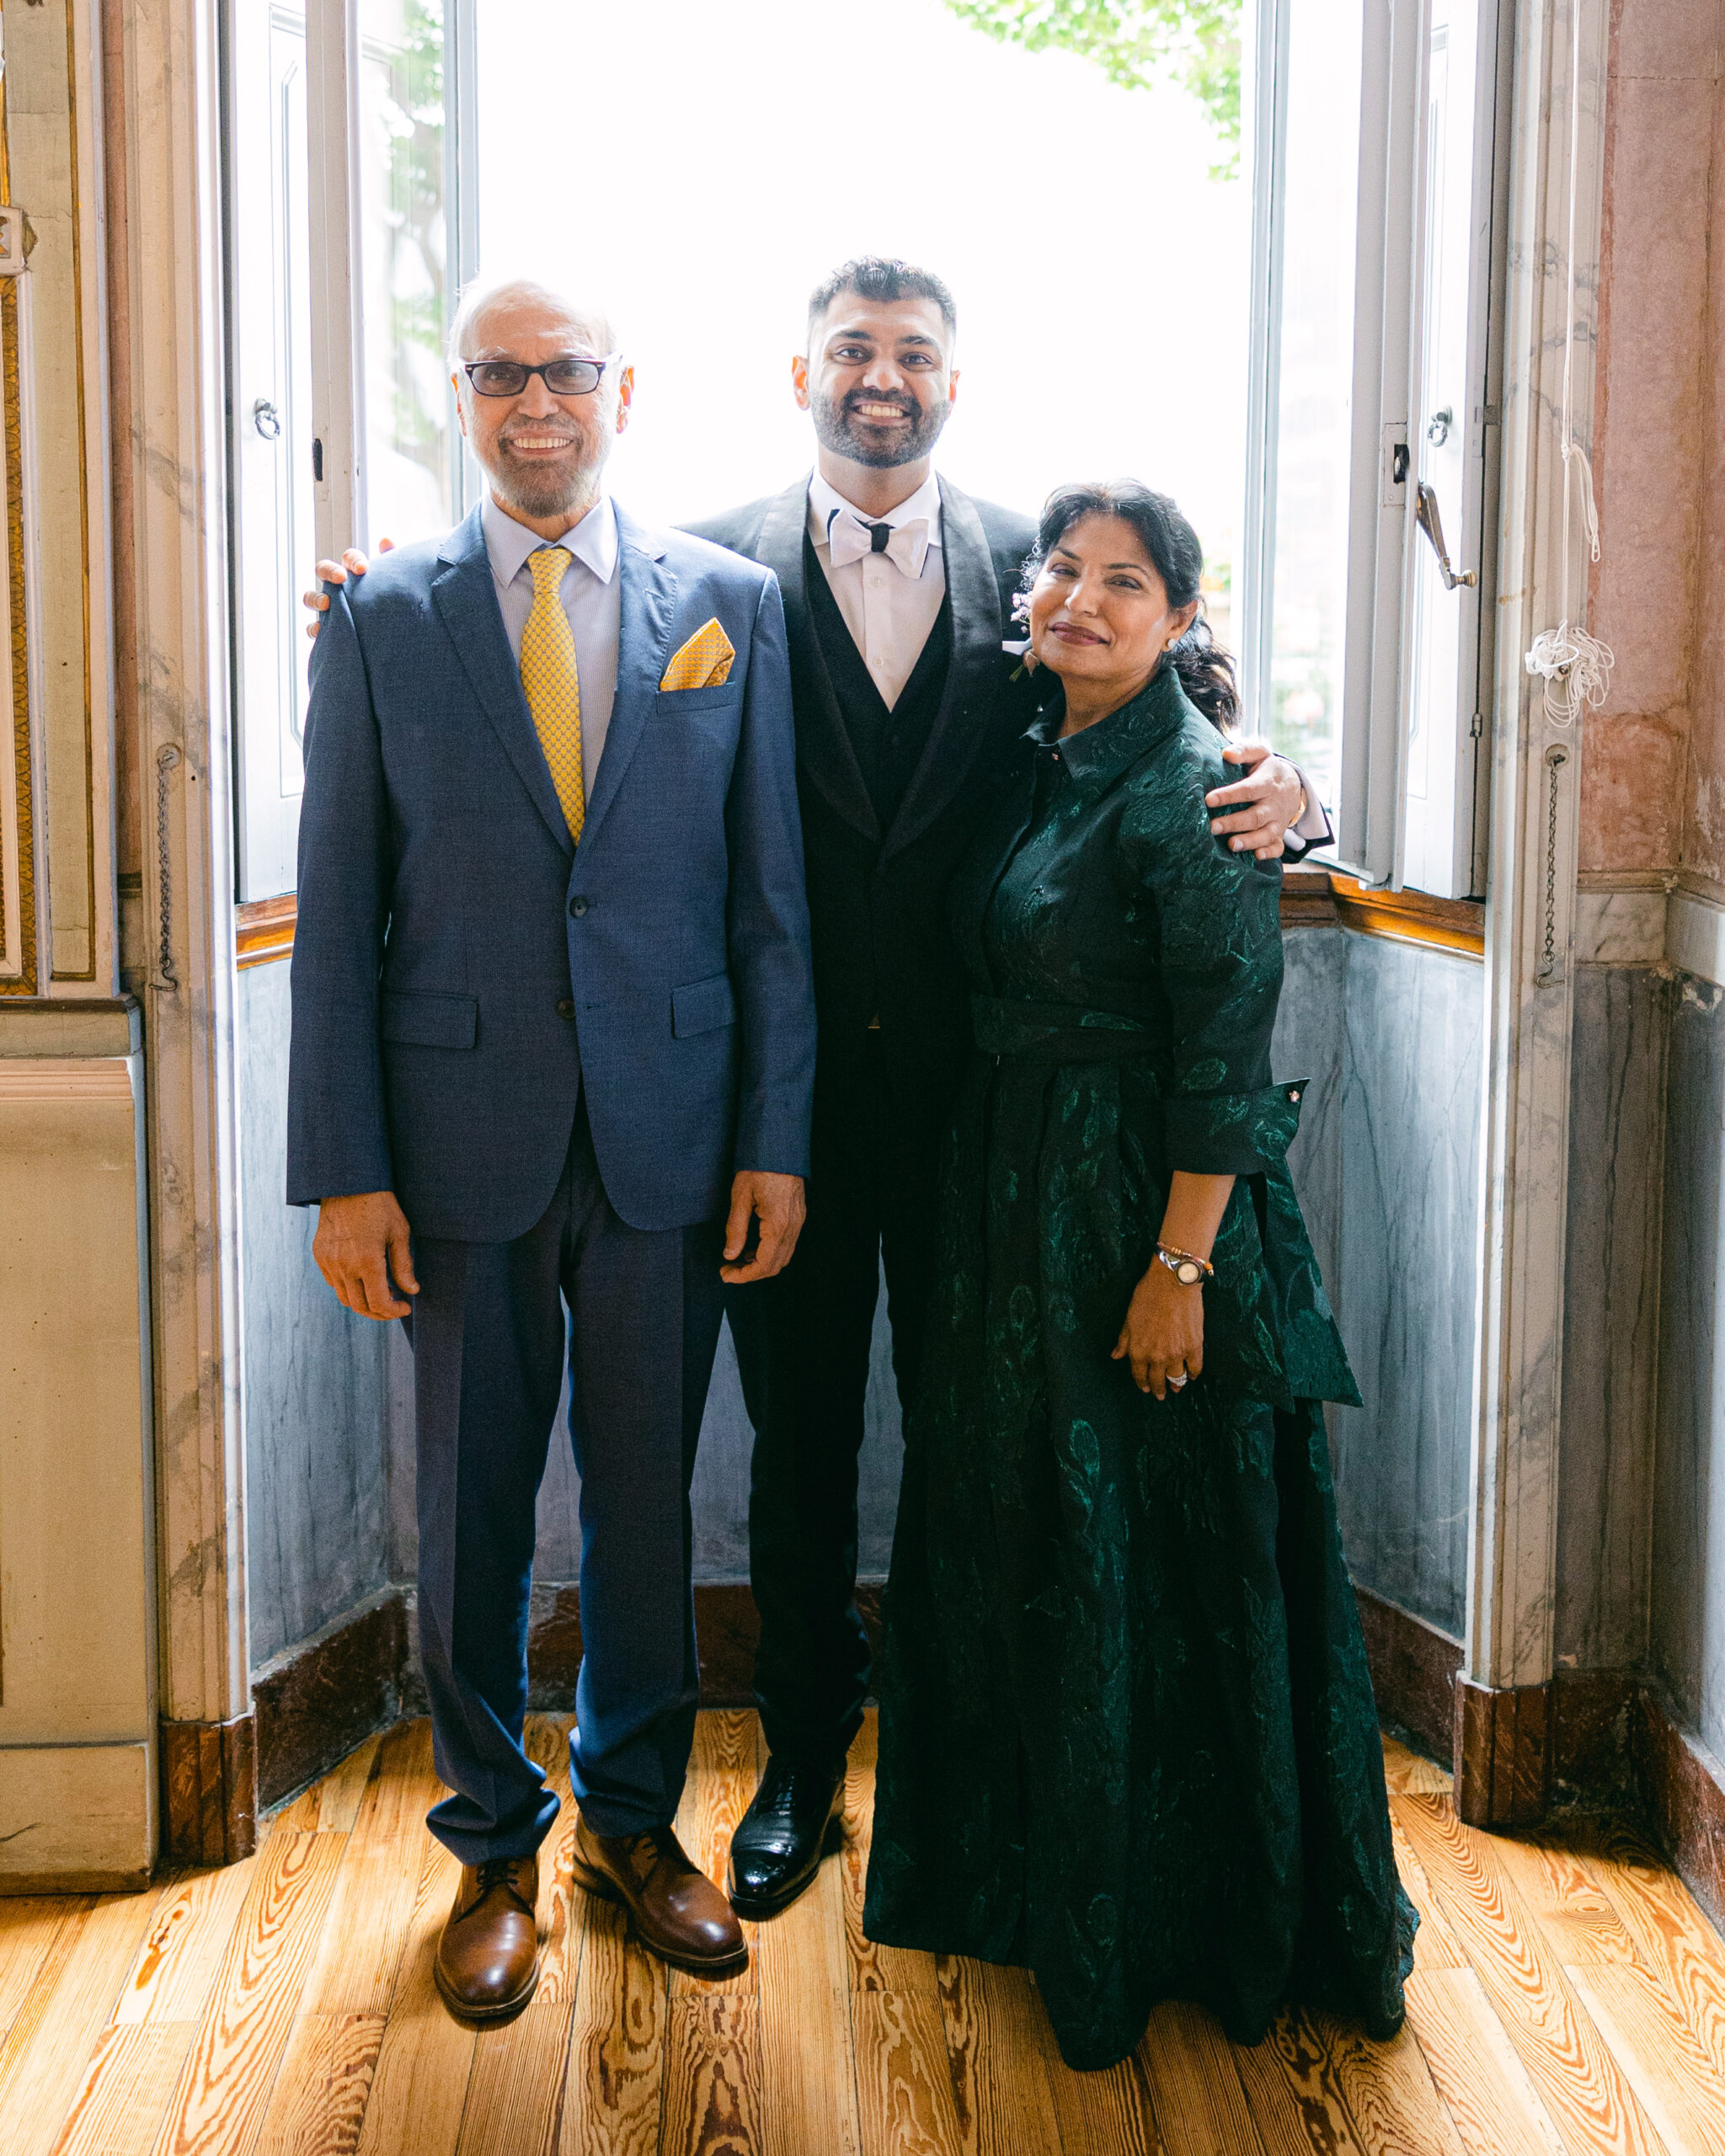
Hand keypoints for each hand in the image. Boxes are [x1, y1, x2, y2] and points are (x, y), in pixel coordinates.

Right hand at [303, 539, 388, 638]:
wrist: (390, 633)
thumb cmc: (390, 602)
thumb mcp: (394, 584)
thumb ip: (392, 562)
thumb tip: (385, 540)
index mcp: (354, 573)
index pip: (349, 558)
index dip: (353, 560)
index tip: (362, 569)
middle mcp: (337, 587)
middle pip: (323, 569)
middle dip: (329, 571)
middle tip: (340, 578)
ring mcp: (328, 606)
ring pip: (310, 597)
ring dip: (315, 598)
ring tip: (326, 603)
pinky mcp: (326, 628)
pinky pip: (312, 628)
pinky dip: (313, 628)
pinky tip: (320, 630)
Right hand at [313, 1189, 418, 1318]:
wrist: (348, 1183)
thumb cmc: (379, 1205)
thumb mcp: (399, 1232)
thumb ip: (404, 1265)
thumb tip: (412, 1290)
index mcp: (367, 1261)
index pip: (379, 1303)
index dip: (393, 1312)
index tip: (405, 1307)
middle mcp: (344, 1265)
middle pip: (360, 1306)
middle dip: (379, 1313)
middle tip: (393, 1307)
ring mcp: (329, 1261)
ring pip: (344, 1297)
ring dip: (363, 1302)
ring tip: (380, 1295)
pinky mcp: (319, 1255)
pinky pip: (333, 1282)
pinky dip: (348, 1288)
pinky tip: (362, 1279)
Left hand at [720, 1171, 805, 1283]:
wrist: (780, 1146)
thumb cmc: (758, 1167)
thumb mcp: (740, 1197)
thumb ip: (736, 1229)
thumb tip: (730, 1255)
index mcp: (778, 1224)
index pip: (764, 1265)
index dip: (744, 1276)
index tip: (725, 1274)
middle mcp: (793, 1227)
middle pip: (776, 1266)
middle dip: (751, 1273)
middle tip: (728, 1270)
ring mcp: (798, 1221)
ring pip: (783, 1257)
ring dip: (761, 1264)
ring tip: (737, 1260)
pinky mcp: (798, 1216)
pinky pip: (786, 1244)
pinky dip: (769, 1252)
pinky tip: (752, 1247)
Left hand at [1112, 1260, 1204, 1397]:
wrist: (1173, 1282)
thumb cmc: (1148, 1296)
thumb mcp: (1129, 1318)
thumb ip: (1123, 1341)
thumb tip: (1115, 1355)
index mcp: (1139, 1350)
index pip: (1139, 1375)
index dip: (1142, 1383)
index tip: (1145, 1388)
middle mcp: (1157, 1356)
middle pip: (1158, 1381)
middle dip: (1158, 1389)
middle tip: (1160, 1394)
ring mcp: (1177, 1353)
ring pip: (1177, 1378)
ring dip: (1176, 1386)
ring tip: (1175, 1389)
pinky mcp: (1195, 1347)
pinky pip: (1195, 1368)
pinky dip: (1193, 1374)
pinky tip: (1191, 1375)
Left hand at [1204, 740, 1304, 858]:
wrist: (1293, 785)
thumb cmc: (1266, 770)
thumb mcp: (1259, 754)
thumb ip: (1244, 751)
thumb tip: (1226, 753)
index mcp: (1267, 783)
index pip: (1248, 790)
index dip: (1229, 795)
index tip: (1209, 800)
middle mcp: (1273, 805)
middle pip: (1255, 816)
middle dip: (1234, 823)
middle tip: (1212, 827)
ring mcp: (1278, 822)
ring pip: (1266, 834)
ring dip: (1250, 841)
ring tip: (1231, 845)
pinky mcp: (1279, 835)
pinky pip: (1278, 847)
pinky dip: (1269, 853)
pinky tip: (1257, 856)